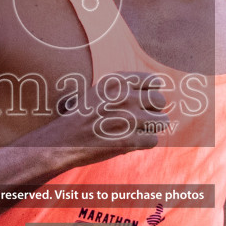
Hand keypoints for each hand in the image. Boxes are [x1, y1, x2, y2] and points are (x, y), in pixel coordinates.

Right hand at [40, 71, 170, 164]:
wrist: (64, 140)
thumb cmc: (83, 116)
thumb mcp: (100, 91)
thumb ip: (125, 87)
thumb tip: (155, 89)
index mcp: (118, 81)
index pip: (154, 81)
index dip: (151, 92)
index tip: (143, 101)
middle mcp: (126, 97)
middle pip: (160, 101)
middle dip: (153, 110)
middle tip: (139, 119)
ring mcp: (129, 119)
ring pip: (162, 121)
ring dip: (151, 127)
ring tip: (136, 131)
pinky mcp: (130, 141)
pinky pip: (154, 140)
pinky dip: (144, 144)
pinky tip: (130, 142)